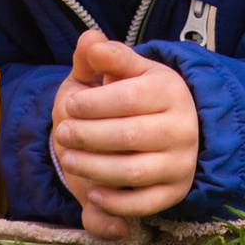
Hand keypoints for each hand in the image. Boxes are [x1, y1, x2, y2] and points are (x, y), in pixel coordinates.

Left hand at [51, 29, 199, 240]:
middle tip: (62, 133)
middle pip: (128, 135)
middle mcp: (182, 127)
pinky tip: (93, 193)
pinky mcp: (175, 192)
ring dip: (93, 168)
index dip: (94, 103)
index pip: (129, 98)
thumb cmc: (136, 98)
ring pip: (132, 172)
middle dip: (88, 136)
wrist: (169, 131)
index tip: (70, 105)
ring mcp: (180, 162)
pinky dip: (115, 202)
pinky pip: (143, 204)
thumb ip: (105, 56)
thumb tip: (91, 41)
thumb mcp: (123, 73)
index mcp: (170, 91)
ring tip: (69, 159)